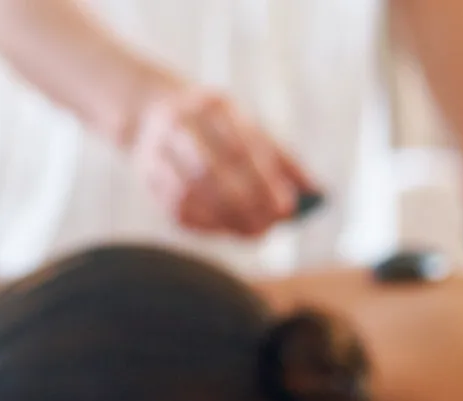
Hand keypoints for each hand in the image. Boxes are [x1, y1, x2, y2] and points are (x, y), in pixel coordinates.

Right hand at [129, 83, 313, 237]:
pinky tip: (225, 229)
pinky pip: (174, 208)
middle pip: (211, 171)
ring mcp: (158, 150)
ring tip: (251, 232)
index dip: (265, 182)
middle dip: (243, 205)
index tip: (286, 209)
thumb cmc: (217, 124)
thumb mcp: (249, 126)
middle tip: (268, 227)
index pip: (242, 147)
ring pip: (189, 194)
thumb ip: (282, 158)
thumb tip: (317, 193)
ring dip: (223, 219)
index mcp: (214, 106)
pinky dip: (204, 223)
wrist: (151, 110)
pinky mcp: (146, 174)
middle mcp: (181, 124)